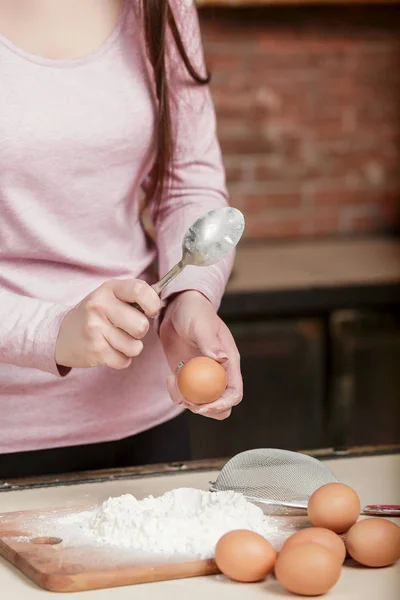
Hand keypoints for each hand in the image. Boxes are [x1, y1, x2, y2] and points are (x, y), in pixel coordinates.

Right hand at [55, 279, 160, 368]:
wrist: (60, 334)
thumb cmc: (95, 314)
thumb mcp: (110, 296)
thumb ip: (134, 296)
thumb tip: (160, 304)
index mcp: (109, 289)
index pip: (140, 290)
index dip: (153, 304)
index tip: (151, 311)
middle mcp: (100, 306)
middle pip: (141, 326)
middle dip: (140, 331)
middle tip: (128, 329)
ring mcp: (95, 329)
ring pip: (135, 347)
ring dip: (130, 347)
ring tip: (115, 340)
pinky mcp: (94, 351)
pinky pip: (124, 361)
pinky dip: (121, 359)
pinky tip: (108, 350)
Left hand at [159, 291, 242, 419]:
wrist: (177, 308)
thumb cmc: (194, 312)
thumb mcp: (201, 324)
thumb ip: (209, 341)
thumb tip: (222, 359)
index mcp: (229, 362)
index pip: (234, 393)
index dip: (222, 404)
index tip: (203, 407)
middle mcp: (219, 373)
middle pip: (221, 406)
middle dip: (203, 409)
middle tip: (185, 398)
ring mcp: (202, 377)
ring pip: (201, 404)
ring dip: (186, 401)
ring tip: (173, 382)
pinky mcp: (187, 377)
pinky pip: (185, 396)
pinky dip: (176, 393)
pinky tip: (169, 377)